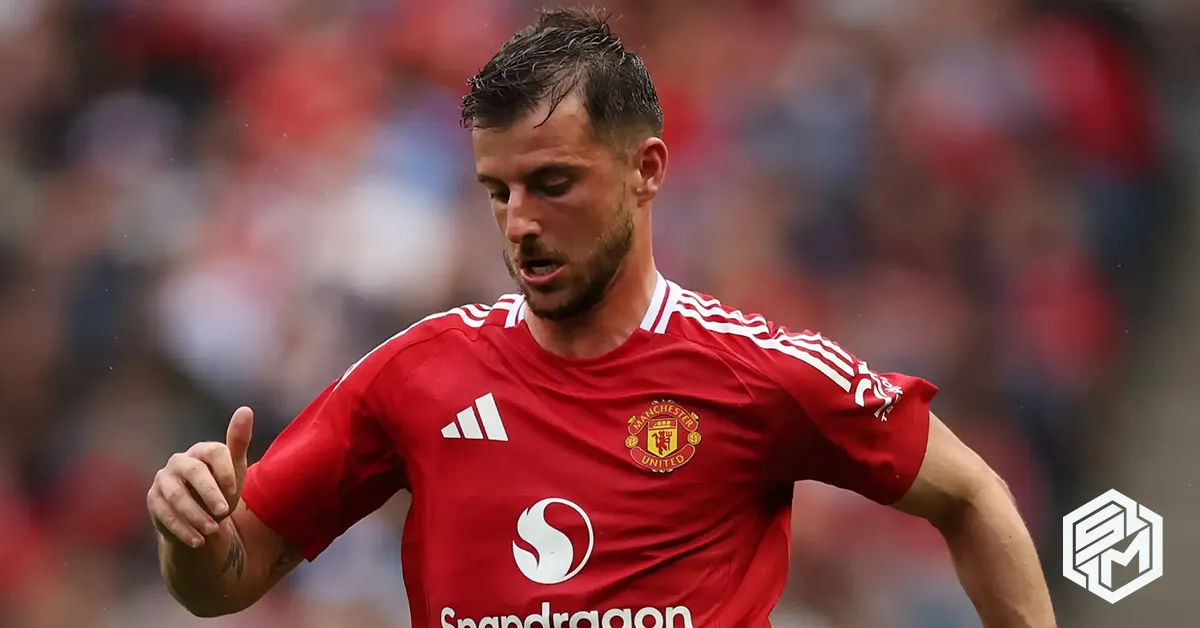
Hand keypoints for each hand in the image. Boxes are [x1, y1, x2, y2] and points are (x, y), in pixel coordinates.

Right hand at [148, 407, 253, 547]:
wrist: (200, 518)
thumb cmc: (221, 489)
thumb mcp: (234, 469)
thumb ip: (238, 441)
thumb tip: (245, 409)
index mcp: (202, 451)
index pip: (215, 453)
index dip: (225, 473)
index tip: (235, 492)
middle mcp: (179, 462)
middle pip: (193, 472)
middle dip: (209, 494)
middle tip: (225, 513)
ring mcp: (163, 481)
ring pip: (176, 496)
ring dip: (196, 515)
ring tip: (213, 530)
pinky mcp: (153, 500)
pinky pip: (165, 514)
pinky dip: (182, 529)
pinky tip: (198, 541)